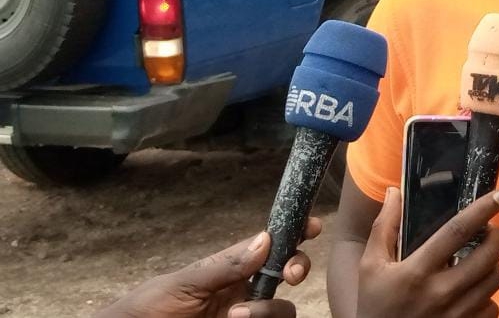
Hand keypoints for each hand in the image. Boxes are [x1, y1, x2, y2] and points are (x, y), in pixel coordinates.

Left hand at [94, 219, 319, 317]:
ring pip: (284, 309)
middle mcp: (245, 292)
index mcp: (232, 268)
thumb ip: (226, 265)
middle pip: (288, 274)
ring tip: (237, 316)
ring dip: (270, 308)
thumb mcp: (184, 283)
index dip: (295, 233)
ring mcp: (247, 316)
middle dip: (298, 267)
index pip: (271, 246)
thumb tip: (266, 240)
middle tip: (290, 274)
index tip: (311, 227)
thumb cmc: (149, 308)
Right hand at [356, 187, 498, 317]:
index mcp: (416, 271)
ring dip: (493, 265)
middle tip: (490, 231)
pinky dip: (488, 296)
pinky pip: (492, 309)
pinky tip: (474, 291)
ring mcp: (456, 316)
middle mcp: (440, 294)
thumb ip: (384, 227)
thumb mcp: (370, 266)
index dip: (482, 210)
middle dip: (497, 237)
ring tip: (481, 260)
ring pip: (493, 282)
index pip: (457, 231)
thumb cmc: (374, 305)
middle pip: (487, 257)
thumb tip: (395, 191)